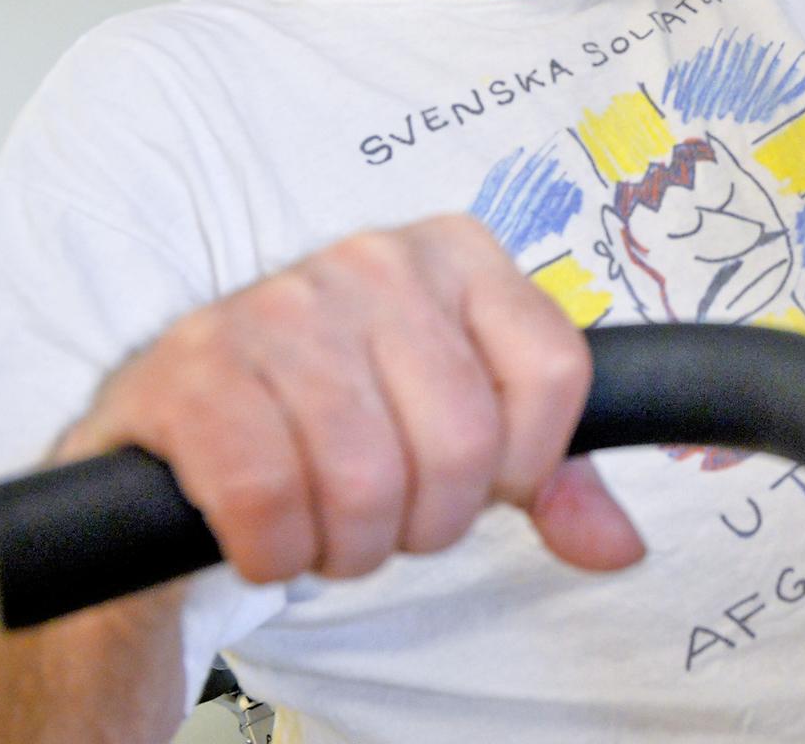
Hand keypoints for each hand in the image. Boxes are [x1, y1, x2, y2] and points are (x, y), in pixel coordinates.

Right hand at [54, 214, 644, 585]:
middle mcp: (374, 260)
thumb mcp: (458, 426)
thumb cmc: (343, 417)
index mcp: (458, 255)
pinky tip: (268, 535)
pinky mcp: (193, 369)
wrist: (184, 425)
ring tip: (329, 526)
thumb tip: (619, 545)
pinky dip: (275, 549)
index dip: (526, 464)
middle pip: (464, 441)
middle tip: (390, 518)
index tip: (485, 479)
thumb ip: (550, 478)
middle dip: (431, 521)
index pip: (554, 372)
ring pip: (368, 479)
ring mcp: (277, 305)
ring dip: (351, 545)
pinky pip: (266, 496)